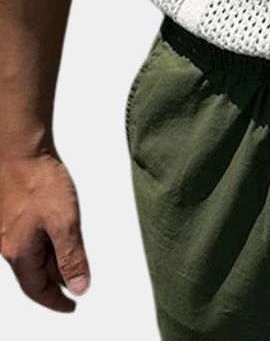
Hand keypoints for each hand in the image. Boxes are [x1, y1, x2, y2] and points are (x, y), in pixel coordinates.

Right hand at [0, 151, 90, 311]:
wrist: (19, 148)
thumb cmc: (38, 181)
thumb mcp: (64, 222)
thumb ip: (72, 257)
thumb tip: (78, 287)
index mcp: (19, 252)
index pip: (37, 289)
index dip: (56, 300)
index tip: (71, 306)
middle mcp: (8, 243)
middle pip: (33, 272)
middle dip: (56, 277)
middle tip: (78, 277)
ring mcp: (6, 227)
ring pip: (31, 253)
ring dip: (51, 256)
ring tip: (72, 250)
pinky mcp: (10, 211)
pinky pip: (28, 236)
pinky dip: (45, 239)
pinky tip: (57, 227)